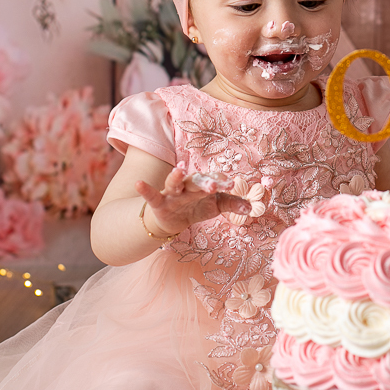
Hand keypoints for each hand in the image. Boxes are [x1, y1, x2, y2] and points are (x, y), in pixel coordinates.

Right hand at [135, 169, 250, 236]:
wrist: (170, 220)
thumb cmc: (194, 207)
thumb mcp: (214, 206)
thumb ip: (232, 205)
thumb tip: (251, 207)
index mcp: (203, 185)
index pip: (214, 181)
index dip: (222, 183)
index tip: (232, 184)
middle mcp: (188, 185)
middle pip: (196, 181)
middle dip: (205, 182)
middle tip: (215, 185)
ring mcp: (172, 193)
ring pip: (175, 183)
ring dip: (176, 176)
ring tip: (179, 169)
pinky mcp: (158, 203)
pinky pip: (151, 196)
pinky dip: (145, 189)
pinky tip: (139, 184)